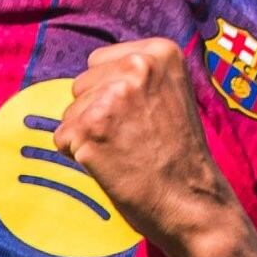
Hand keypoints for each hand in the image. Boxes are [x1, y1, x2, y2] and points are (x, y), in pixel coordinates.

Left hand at [54, 38, 248, 256]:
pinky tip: (112, 165)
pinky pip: (62, 138)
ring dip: (88, 135)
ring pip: (70, 112)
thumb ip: (137, 78)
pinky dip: (79, 156)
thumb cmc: (181, 157)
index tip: (140, 117)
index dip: (110, 94)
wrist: (193, 203)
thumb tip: (91, 78)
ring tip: (125, 153)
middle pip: (81, 84)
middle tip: (133, 139)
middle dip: (96, 112)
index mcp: (160, 52)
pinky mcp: (90, 128)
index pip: (99, 62)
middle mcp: (136, 67)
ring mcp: (112, 97)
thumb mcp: (171, 95)